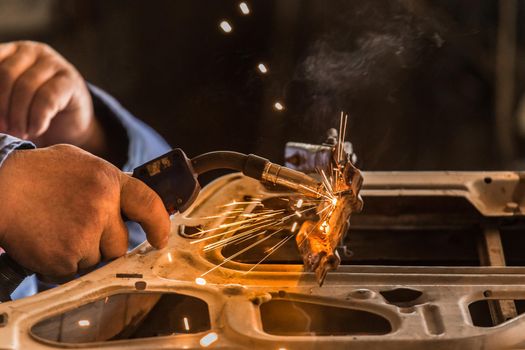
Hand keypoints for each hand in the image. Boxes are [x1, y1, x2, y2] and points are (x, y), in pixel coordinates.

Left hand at [0, 41, 104, 151]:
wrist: (69, 125)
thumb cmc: (32, 112)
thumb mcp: (9, 102)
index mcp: (10, 51)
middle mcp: (32, 51)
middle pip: (7, 74)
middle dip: (2, 106)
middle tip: (5, 128)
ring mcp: (55, 63)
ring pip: (26, 87)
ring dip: (19, 116)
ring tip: (20, 132)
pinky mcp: (71, 81)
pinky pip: (47, 98)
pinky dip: (37, 119)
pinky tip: (36, 129)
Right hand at [0, 144, 169, 279]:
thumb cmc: (37, 174)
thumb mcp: (80, 164)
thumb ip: (108, 183)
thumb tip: (131, 203)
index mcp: (109, 181)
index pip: (149, 204)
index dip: (159, 224)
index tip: (159, 238)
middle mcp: (102, 207)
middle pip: (120, 244)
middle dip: (104, 243)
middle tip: (76, 226)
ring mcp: (84, 234)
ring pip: (96, 260)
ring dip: (81, 253)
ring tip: (56, 228)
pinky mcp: (65, 258)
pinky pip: (73, 271)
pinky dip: (62, 263)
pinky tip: (47, 240)